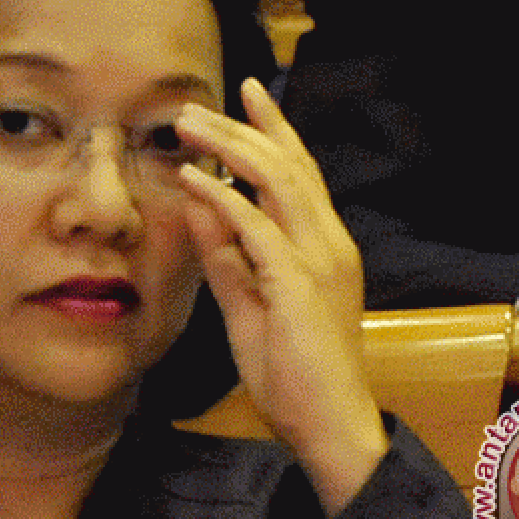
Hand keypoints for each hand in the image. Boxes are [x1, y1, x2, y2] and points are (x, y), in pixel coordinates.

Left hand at [175, 78, 387, 516]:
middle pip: (287, 164)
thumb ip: (227, 256)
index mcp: (324, 244)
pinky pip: (257, 227)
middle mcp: (328, 241)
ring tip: (189, 126)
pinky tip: (193, 179)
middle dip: (240, 128)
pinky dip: (223, 199)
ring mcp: (318, 259)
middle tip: (194, 107)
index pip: (299, 172)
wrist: (329, 424)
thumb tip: (200, 207)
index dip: (273, 129)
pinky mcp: (298, 283)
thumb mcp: (249, 303)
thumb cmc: (293, 370)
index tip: (246, 94)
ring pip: (277, 180)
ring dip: (229, 148)